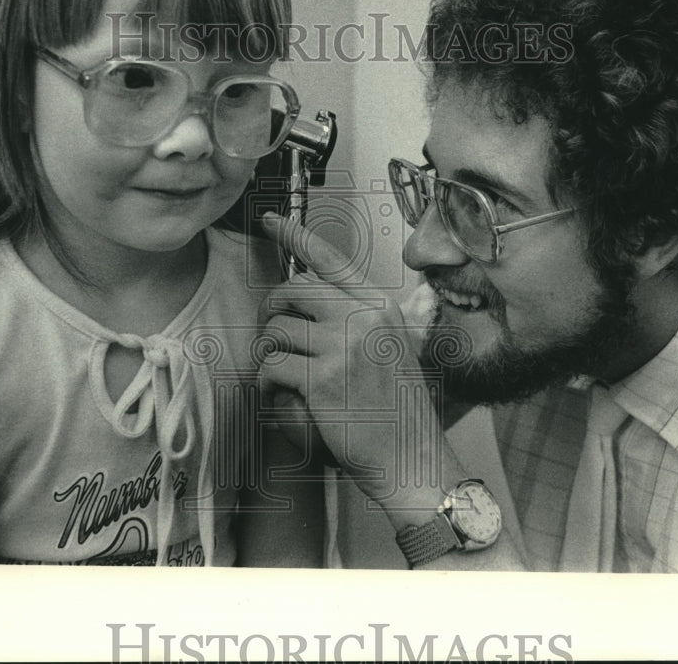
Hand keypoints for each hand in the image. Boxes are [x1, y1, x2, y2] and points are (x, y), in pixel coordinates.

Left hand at [258, 212, 465, 521]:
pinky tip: (278, 395)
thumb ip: (375, 322)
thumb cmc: (402, 412)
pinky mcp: (322, 380)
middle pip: (296, 289)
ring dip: (268, 352)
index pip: (334, 261)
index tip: (272, 220)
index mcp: (383, 308)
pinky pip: (273, 367)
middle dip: (272, 307)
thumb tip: (335, 297)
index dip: (298, 235)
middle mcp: (364, 319)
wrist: (411, 458)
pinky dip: (266, 382)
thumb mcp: (400, 350)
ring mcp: (344, 347)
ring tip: (279, 372)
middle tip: (271, 332)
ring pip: (278, 329)